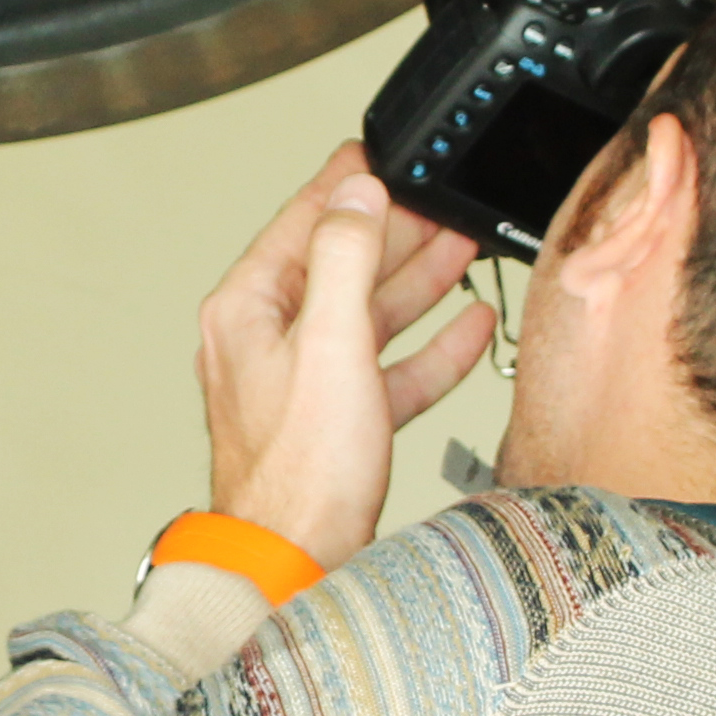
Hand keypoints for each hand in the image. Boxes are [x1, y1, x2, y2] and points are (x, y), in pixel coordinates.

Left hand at [195, 143, 497, 569]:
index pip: (301, 222)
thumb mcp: (331, 342)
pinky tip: (466, 331)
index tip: (378, 152)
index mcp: (249, 310)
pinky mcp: (331, 422)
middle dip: (395, 231)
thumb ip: (345, 257)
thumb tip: (356, 192)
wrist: (293, 563)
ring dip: (417, 283)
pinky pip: (384, 369)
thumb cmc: (299, 471)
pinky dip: (426, 349)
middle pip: (338, 264)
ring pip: (366, 314)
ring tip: (462, 249)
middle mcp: (265, 340)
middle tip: (439, 204)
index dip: (346, 183)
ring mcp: (298, 382)